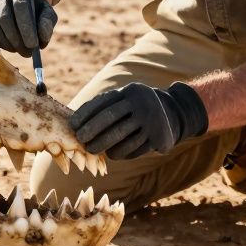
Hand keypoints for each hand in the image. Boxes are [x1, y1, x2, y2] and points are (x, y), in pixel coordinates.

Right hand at [0, 0, 56, 56]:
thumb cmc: (36, 7)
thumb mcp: (47, 11)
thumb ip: (47, 23)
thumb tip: (41, 40)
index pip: (20, 7)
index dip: (26, 27)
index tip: (33, 45)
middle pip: (5, 19)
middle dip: (17, 40)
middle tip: (28, 54)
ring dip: (8, 44)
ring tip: (22, 51)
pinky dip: (0, 43)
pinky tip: (12, 48)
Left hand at [69, 82, 208, 158]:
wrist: (173, 113)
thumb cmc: (135, 107)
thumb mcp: (123, 100)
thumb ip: (103, 107)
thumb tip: (73, 122)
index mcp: (129, 91)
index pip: (103, 103)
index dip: (85, 114)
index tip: (73, 125)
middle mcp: (141, 103)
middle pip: (110, 119)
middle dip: (92, 131)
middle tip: (80, 140)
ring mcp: (151, 120)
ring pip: (121, 138)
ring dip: (104, 146)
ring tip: (93, 149)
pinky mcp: (158, 137)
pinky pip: (133, 149)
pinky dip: (120, 153)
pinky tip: (113, 153)